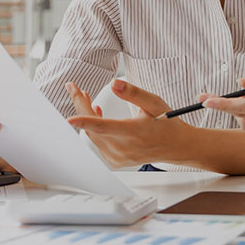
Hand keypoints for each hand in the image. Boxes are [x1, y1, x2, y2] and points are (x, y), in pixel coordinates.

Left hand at [67, 79, 187, 168]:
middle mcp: (124, 148)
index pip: (103, 127)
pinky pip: (98, 143)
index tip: (69, 120)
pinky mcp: (115, 161)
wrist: (175, 146)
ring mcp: (118, 157)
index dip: (85, 122)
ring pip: (92, 135)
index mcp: (133, 132)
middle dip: (81, 106)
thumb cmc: (166, 123)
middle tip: (76, 89)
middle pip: (93, 128)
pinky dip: (94, 129)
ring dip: (87, 117)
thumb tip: (112, 83)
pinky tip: (98, 116)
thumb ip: (132, 93)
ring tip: (87, 99)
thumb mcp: (153, 102)